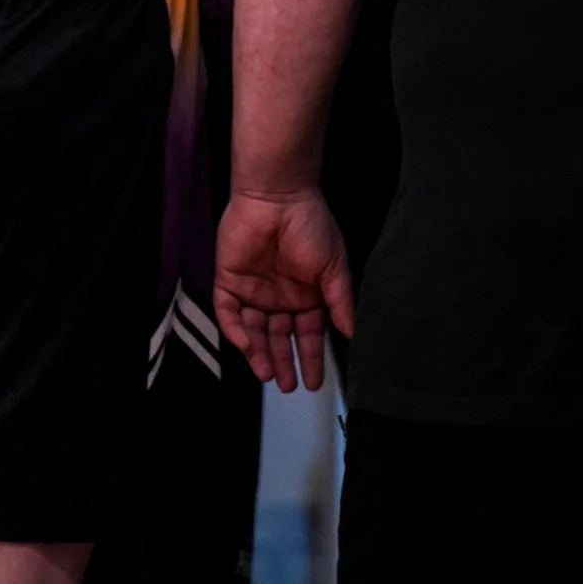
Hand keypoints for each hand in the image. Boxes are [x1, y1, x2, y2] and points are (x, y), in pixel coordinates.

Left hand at [215, 187, 353, 392]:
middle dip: (283, 363)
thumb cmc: (311, 226)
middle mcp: (279, 297)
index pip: (307, 334)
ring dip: (259, 354)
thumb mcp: (334, 267)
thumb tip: (353, 333)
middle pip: (279, 338)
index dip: (311, 357)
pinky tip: (248, 344)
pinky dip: (237, 331)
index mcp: (306, 294)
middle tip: (288, 386)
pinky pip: (229, 315)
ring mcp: (253, 291)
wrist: (278, 197)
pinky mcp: (229, 282)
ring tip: (268, 374)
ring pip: (254, 332)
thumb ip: (340, 302)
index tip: (315, 381)